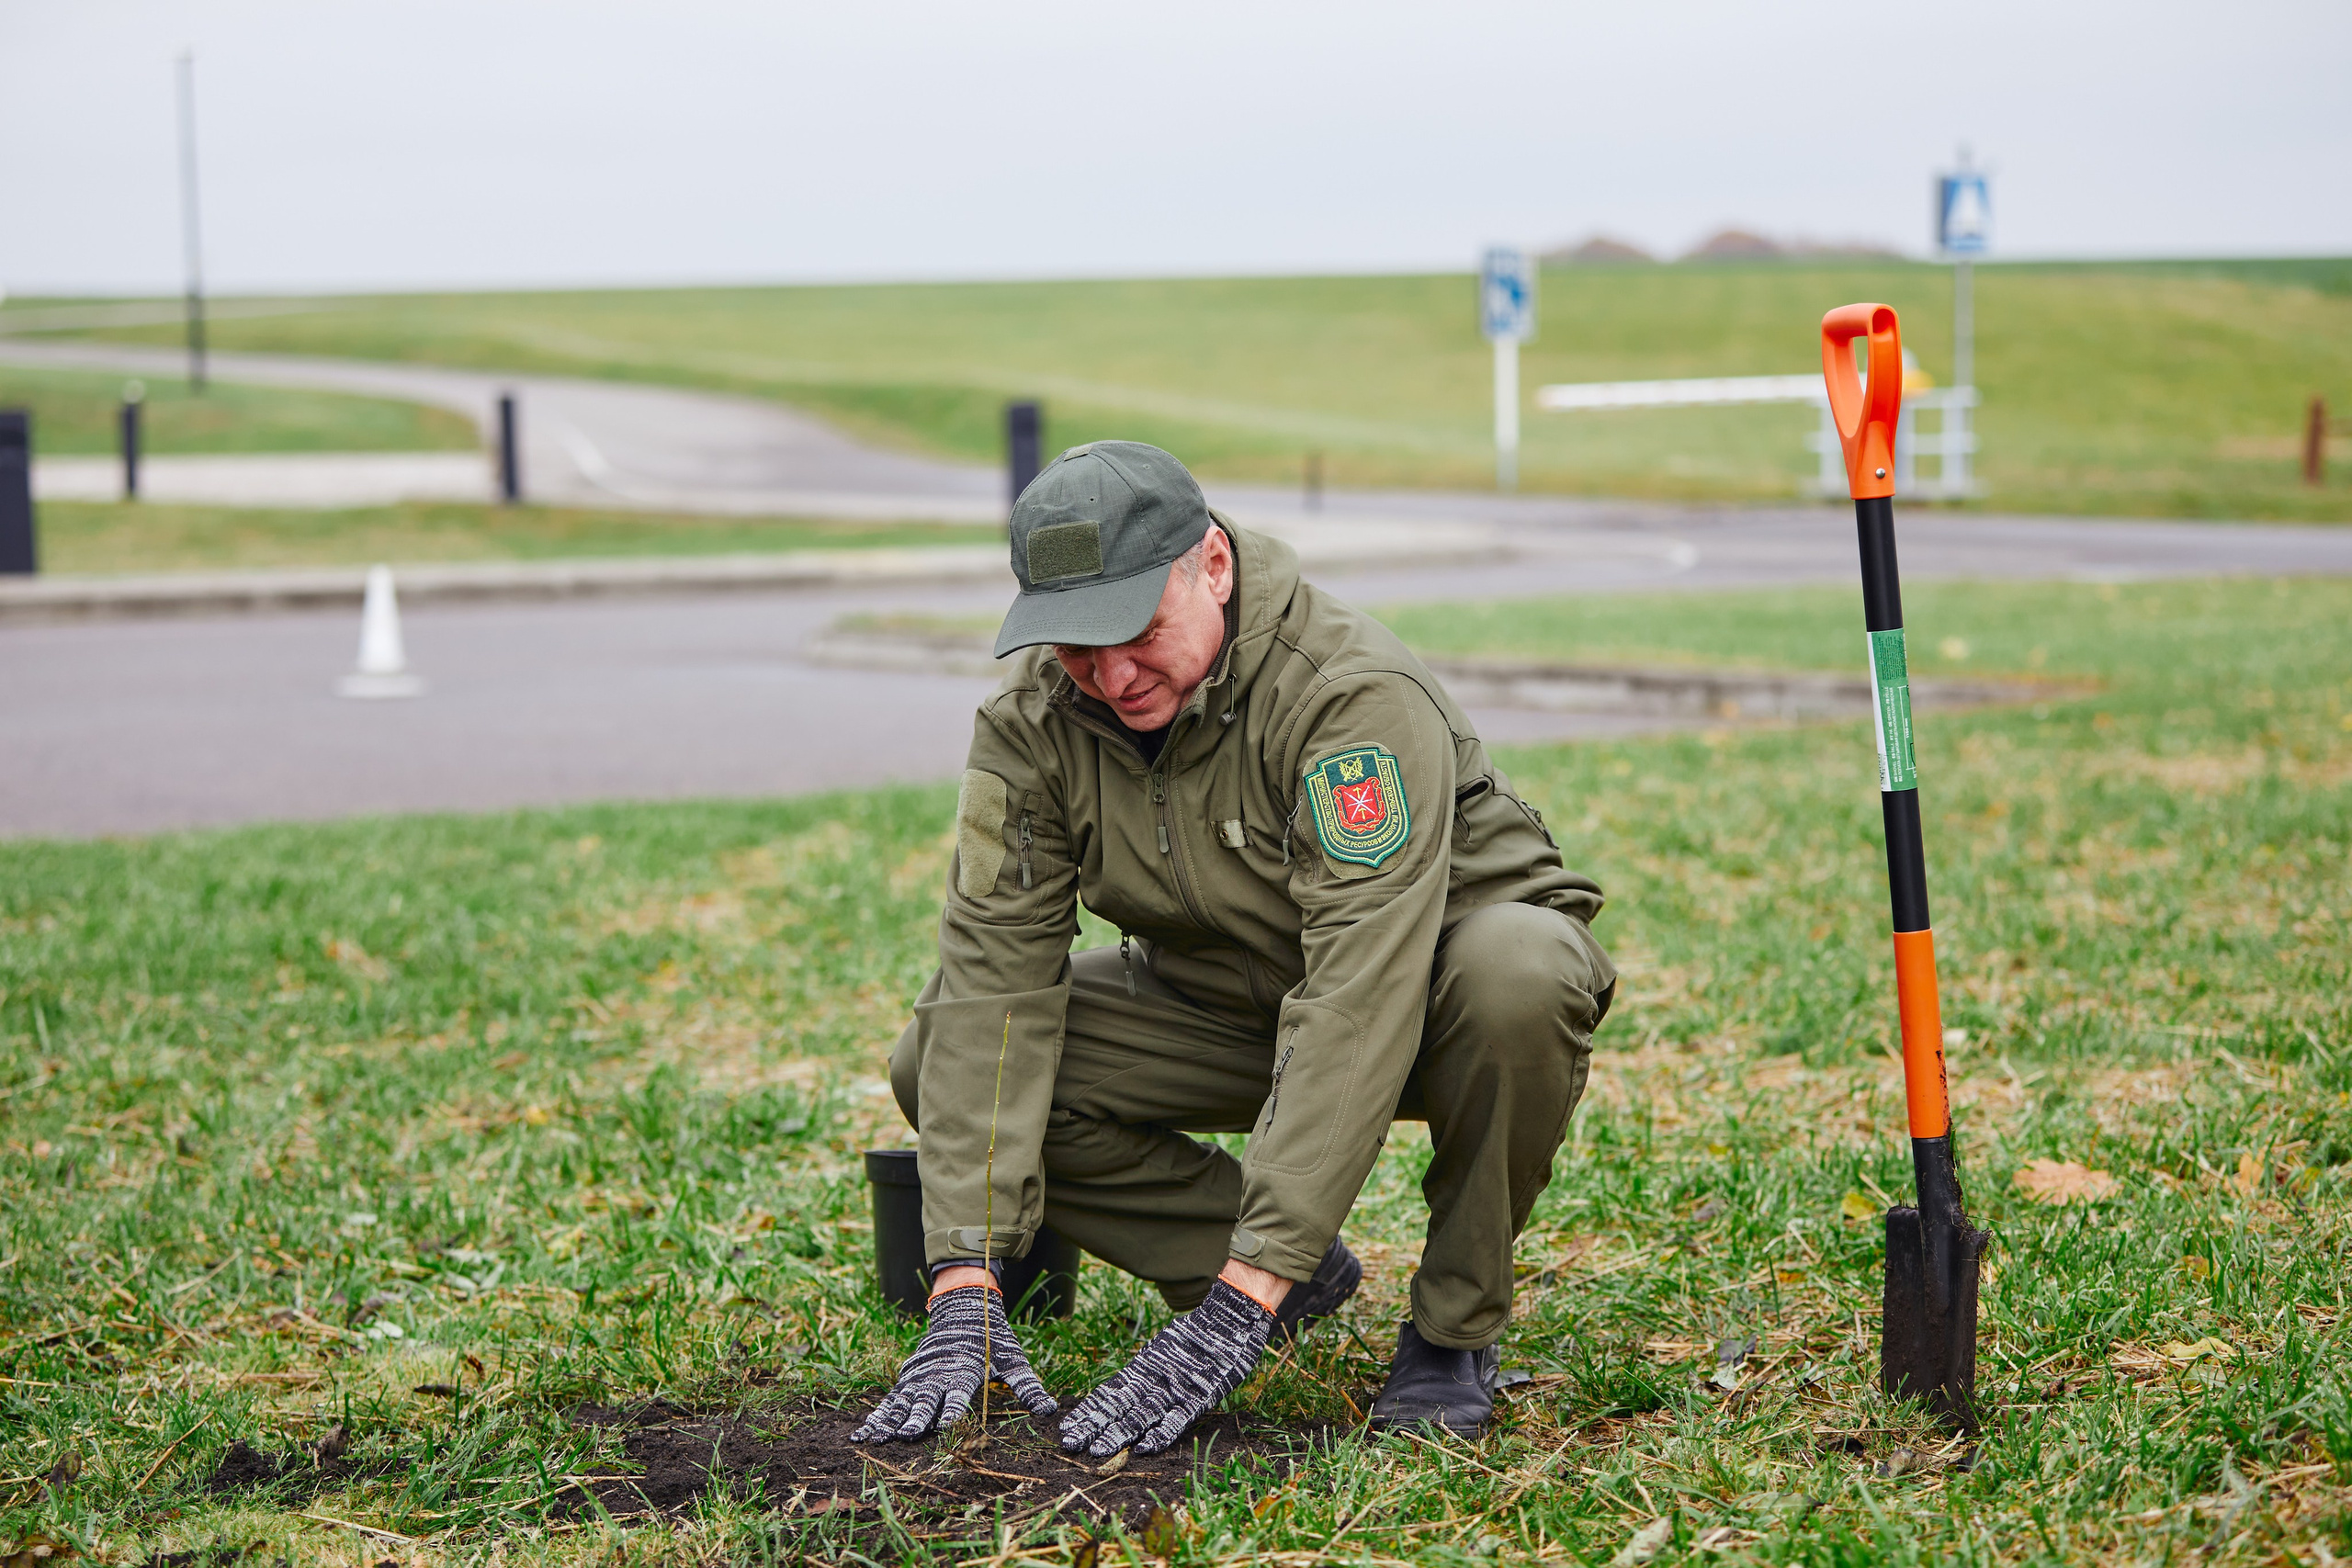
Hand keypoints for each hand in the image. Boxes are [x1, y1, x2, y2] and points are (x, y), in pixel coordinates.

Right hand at [853, 1284, 1057, 1441]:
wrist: (963, 1305)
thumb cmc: (991, 1338)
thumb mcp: (1013, 1360)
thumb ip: (1028, 1386)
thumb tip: (1050, 1410)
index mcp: (965, 1371)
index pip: (958, 1394)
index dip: (953, 1410)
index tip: (945, 1426)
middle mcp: (939, 1374)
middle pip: (925, 1399)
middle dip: (916, 1418)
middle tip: (907, 1436)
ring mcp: (920, 1376)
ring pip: (901, 1402)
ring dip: (888, 1421)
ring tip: (874, 1440)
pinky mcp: (908, 1377)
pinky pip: (890, 1399)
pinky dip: (876, 1416)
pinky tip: (862, 1434)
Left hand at [1057, 1280, 1273, 1457]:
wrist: (1230, 1318)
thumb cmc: (1196, 1336)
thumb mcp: (1162, 1350)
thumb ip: (1144, 1370)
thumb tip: (1120, 1388)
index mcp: (1143, 1368)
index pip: (1109, 1394)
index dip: (1088, 1412)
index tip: (1067, 1428)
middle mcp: (1154, 1378)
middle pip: (1118, 1406)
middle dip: (1094, 1427)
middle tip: (1069, 1445)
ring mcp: (1176, 1388)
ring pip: (1142, 1414)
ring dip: (1120, 1434)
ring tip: (1097, 1452)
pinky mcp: (1199, 1395)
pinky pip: (1177, 1418)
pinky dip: (1162, 1433)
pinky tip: (1144, 1448)